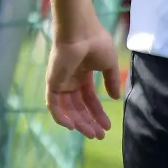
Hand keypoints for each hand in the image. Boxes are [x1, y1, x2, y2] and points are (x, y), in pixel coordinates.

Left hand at [46, 14, 121, 139]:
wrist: (80, 31)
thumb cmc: (96, 42)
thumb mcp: (109, 64)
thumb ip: (111, 81)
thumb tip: (115, 98)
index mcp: (82, 74)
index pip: (89, 99)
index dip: (97, 113)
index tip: (107, 126)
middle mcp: (70, 80)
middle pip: (78, 107)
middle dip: (89, 122)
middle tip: (99, 135)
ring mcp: (60, 82)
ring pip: (67, 109)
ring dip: (78, 123)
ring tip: (91, 133)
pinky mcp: (52, 83)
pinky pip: (53, 105)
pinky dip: (60, 117)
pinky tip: (73, 126)